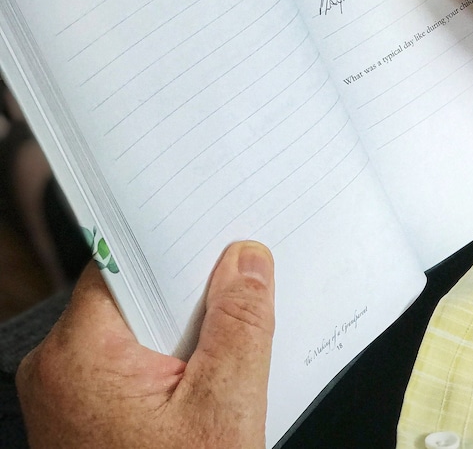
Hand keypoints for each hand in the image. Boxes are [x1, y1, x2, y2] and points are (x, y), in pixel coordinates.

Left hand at [16, 241, 275, 448]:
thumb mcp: (223, 410)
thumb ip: (240, 325)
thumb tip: (247, 260)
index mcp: (78, 355)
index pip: (124, 260)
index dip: (175, 238)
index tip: (220, 224)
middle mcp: (63, 367)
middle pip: (137, 292)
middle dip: (194, 286)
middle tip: (247, 276)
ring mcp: (74, 391)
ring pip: (142, 326)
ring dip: (191, 324)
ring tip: (240, 323)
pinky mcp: (92, 411)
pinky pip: (139, 357)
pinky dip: (179, 353)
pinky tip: (217, 363)